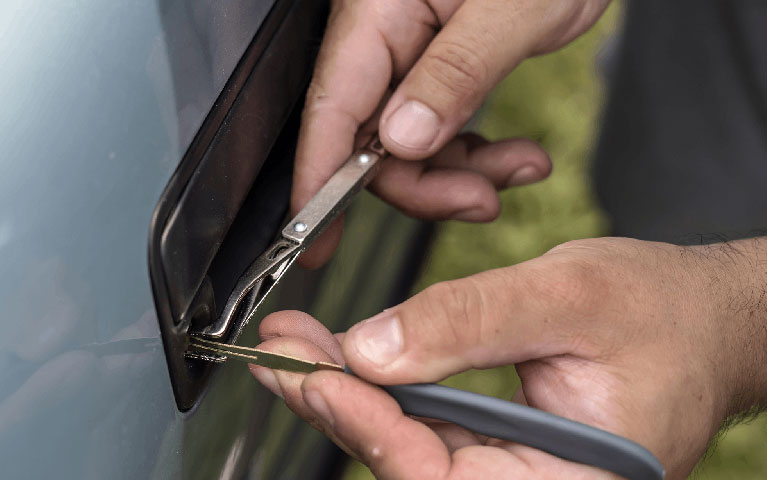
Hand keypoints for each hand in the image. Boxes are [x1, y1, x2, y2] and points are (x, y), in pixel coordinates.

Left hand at [251, 237, 766, 478]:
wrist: (704, 317)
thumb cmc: (665, 312)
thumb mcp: (570, 295)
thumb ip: (471, 322)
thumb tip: (372, 347)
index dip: (373, 431)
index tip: (315, 376)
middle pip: (415, 465)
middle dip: (339, 408)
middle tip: (280, 356)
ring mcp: (517, 468)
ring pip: (412, 444)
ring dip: (347, 395)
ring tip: (293, 350)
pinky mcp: (501, 442)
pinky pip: (430, 424)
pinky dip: (382, 386)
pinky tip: (341, 357)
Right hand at [293, 0, 609, 266]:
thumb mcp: (514, 8)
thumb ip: (455, 73)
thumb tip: (401, 139)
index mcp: (379, 8)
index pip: (331, 107)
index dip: (318, 180)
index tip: (311, 239)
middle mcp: (384, 31)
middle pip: (370, 137)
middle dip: (425, 183)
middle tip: (480, 200)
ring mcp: (411, 50)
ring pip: (409, 143)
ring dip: (461, 173)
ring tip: (520, 168)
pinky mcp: (439, 64)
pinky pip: (439, 127)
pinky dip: (474, 154)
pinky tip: (514, 156)